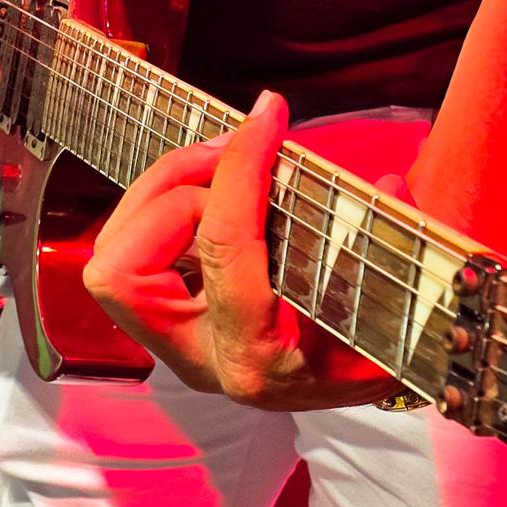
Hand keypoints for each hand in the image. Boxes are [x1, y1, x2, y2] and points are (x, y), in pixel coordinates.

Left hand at [83, 91, 396, 408]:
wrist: (359, 390)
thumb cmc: (377, 344)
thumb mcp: (395, 305)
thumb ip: (386, 245)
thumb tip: (385, 187)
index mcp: (259, 355)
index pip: (224, 247)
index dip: (243, 168)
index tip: (269, 116)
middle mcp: (201, 358)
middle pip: (125, 265)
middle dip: (174, 189)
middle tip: (233, 152)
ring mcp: (175, 345)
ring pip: (110, 261)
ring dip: (159, 195)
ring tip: (221, 165)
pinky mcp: (167, 326)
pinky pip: (130, 259)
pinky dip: (161, 211)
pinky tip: (214, 192)